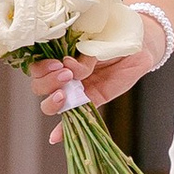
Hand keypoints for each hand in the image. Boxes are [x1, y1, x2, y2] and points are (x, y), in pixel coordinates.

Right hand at [30, 40, 154, 124]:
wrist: (137, 43)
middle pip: (39, 86)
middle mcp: (63, 74)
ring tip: (66, 94)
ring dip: (53, 101)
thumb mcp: (95, 40)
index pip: (36, 66)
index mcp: (59, 55)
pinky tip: (55, 138)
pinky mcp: (92, 100)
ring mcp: (76, 89)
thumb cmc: (112, 35)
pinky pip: (75, 117)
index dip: (41, 67)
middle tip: (66, 74)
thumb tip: (68, 65)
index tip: (57, 63)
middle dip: (48, 82)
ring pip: (51, 103)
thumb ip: (82, 54)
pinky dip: (63, 129)